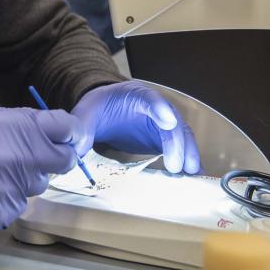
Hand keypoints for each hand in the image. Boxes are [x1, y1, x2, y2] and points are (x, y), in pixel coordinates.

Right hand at [0, 106, 78, 236]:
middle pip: (63, 160)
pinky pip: (17, 206)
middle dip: (54, 157)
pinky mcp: (2, 215)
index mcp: (15, 129)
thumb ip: (18, 123)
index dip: (70, 132)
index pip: (66, 128)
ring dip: (24, 180)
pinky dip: (5, 200)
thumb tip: (48, 129)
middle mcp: (20, 159)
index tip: (67, 136)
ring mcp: (12, 190)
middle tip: (33, 157)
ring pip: (37, 185)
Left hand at [72, 81, 199, 174]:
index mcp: (134, 95)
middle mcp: (155, 106)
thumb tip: (76, 151)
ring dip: (188, 152)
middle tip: (176, 165)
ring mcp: (163, 122)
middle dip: (176, 142)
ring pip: (181, 134)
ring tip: (191, 172)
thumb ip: (82, 129)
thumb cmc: (99, 108)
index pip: (149, 98)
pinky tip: (193, 174)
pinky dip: (188, 158)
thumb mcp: (86, 114)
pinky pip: (181, 146)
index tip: (168, 121)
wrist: (106, 108)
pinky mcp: (164, 137)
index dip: (160, 109)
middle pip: (171, 120)